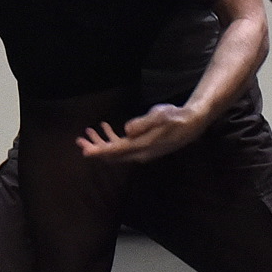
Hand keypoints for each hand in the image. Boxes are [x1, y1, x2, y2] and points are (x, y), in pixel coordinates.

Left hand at [77, 104, 203, 163]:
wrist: (191, 124)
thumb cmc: (175, 117)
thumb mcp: (159, 116)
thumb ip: (143, 123)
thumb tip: (126, 129)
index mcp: (141, 146)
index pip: (115, 151)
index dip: (98, 151)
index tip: (84, 149)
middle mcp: (139, 153)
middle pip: (111, 155)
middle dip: (95, 148)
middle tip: (80, 139)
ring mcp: (141, 152)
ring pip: (115, 151)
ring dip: (101, 143)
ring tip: (88, 131)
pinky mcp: (142, 147)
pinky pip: (123, 147)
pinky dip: (112, 139)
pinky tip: (106, 128)